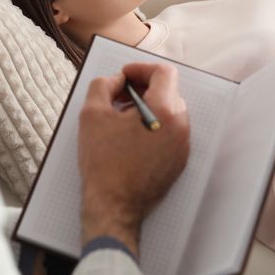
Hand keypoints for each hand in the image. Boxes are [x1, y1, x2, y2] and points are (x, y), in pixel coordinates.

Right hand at [77, 62, 189, 256]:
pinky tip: (131, 136)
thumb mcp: (92, 114)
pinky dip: (155, 126)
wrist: (113, 206)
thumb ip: (103, 84)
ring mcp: (182, 146)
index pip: (164, 72)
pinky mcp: (179, 161)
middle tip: (119, 95)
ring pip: (170, 111)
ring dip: (149, 106)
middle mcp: (180, 126)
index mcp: (165, 111)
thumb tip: (116, 80)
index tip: (125, 75)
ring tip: (123, 117)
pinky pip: (171, 132)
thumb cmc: (103, 163)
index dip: (141, 68)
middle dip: (143, 87)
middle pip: (168, 91)